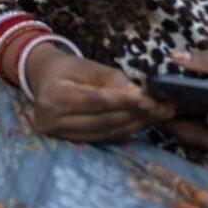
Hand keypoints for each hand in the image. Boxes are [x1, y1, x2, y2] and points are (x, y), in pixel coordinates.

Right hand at [23, 45, 174, 142]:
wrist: (44, 80)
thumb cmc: (66, 69)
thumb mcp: (86, 65)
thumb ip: (110, 78)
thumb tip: (136, 93)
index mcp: (53, 96)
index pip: (96, 100)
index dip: (124, 101)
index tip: (149, 99)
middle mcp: (51, 120)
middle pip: (102, 120)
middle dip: (135, 115)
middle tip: (162, 109)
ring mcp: (58, 135)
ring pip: (104, 133)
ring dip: (134, 125)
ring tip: (157, 116)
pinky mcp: (68, 142)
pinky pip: (101, 139)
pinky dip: (123, 132)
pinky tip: (141, 124)